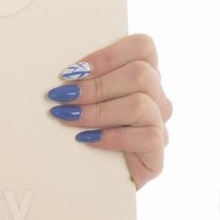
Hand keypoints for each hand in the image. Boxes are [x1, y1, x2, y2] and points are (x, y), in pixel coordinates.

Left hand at [46, 33, 169, 188]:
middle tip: (62, 97)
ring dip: (98, 111)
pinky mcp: (158, 153)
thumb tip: (60, 71)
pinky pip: (148, 137)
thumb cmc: (76, 121)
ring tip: (67, 118)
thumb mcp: (77, 93)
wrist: (85, 172)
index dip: (108, 55)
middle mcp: (156, 96)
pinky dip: (112, 137)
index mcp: (141, 72)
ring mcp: (160, 124)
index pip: (143, 47)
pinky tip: (87, 139)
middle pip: (141, 75)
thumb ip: (79, 75)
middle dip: (95, 86)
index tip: (71, 71)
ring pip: (141, 105)